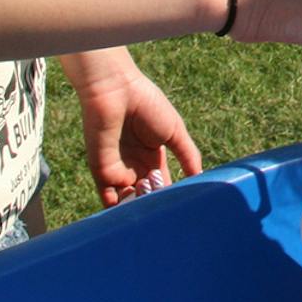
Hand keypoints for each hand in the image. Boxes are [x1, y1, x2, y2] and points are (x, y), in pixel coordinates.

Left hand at [65, 48, 203, 207]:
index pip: (161, 184)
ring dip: (140, 207)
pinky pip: (109, 200)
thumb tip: (200, 178)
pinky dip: (122, 209)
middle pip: (146, 196)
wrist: (117, 92)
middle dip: (156, 203)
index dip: (170, 195)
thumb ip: (188, 156)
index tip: (181, 205)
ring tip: (151, 201)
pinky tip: (136, 205)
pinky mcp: (101, 172)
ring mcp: (117, 170)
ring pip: (129, 202)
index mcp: (151, 156)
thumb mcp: (175, 131)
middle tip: (164, 204)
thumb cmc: (148, 105)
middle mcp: (134, 166)